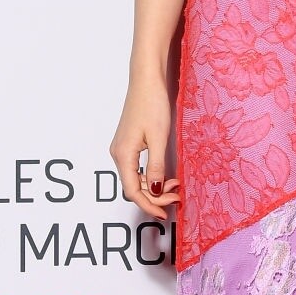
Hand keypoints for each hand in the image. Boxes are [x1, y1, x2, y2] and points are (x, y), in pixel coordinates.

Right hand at [109, 79, 180, 220]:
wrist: (147, 81)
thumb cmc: (152, 104)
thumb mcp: (158, 138)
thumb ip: (156, 166)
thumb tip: (155, 190)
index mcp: (123, 155)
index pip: (132, 191)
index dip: (149, 205)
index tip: (166, 213)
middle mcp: (119, 154)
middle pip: (134, 187)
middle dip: (155, 197)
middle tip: (176, 197)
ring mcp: (123, 149)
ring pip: (136, 178)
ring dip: (154, 186)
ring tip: (175, 186)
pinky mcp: (129, 144)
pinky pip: (138, 168)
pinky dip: (152, 175)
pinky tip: (166, 175)